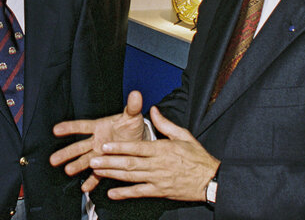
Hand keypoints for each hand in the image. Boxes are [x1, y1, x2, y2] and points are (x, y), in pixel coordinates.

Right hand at [51, 91, 145, 191]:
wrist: (140, 141)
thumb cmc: (133, 127)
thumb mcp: (132, 116)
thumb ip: (133, 107)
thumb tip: (136, 94)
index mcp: (99, 127)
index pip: (82, 127)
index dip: (69, 128)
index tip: (56, 130)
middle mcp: (97, 141)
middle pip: (79, 147)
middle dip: (66, 153)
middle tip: (54, 159)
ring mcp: (100, 154)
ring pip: (85, 160)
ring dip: (76, 166)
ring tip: (68, 171)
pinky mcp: (107, 165)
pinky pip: (98, 174)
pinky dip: (92, 181)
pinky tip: (86, 188)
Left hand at [88, 106, 219, 201]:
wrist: (211, 180)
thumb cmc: (198, 157)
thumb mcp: (183, 135)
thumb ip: (165, 123)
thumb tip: (153, 110)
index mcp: (162, 149)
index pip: (136, 147)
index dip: (119, 147)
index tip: (104, 145)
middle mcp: (157, 164)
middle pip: (129, 163)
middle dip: (109, 161)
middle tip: (93, 160)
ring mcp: (157, 179)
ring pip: (131, 177)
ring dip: (112, 174)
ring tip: (97, 172)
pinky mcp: (160, 191)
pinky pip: (139, 193)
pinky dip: (125, 193)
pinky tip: (112, 193)